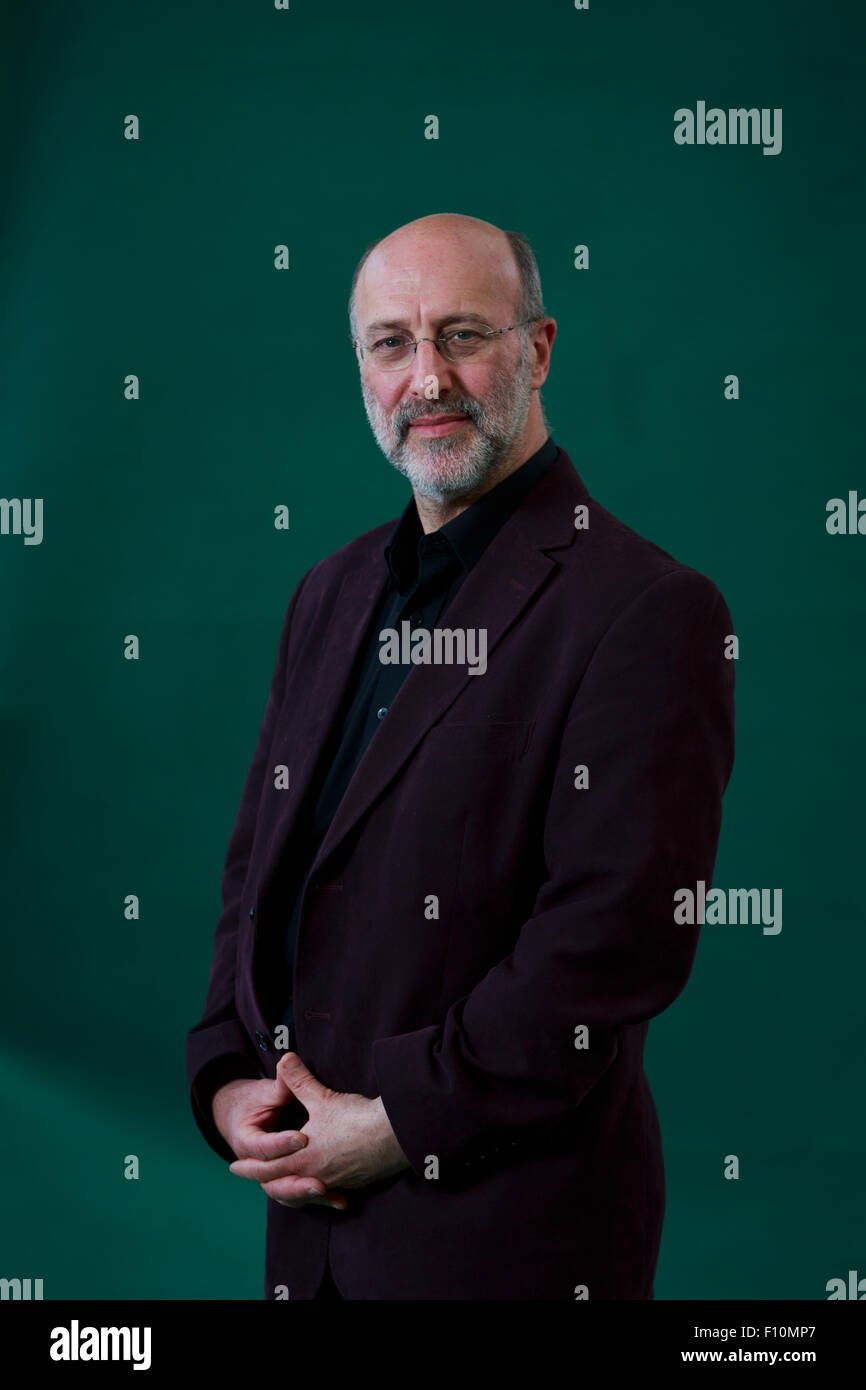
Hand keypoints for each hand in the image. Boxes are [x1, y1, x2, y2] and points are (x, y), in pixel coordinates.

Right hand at [211, 1070, 343, 1211]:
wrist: (239, 1117)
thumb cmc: (253, 1102)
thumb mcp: (266, 1092)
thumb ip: (282, 1083)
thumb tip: (289, 1060)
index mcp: (246, 1140)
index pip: (263, 1147)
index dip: (282, 1143)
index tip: (302, 1138)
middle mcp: (255, 1165)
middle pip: (273, 1181)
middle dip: (297, 1184)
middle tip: (319, 1183)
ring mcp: (271, 1176)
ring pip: (288, 1194)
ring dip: (308, 1195)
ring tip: (329, 1193)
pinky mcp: (287, 1180)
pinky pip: (302, 1196)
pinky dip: (320, 1200)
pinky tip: (342, 1201)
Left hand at [226, 1052, 411, 1209]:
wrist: (396, 1136)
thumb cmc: (357, 1119)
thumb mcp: (322, 1097)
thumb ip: (299, 1080)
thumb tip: (284, 1057)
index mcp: (304, 1159)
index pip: (267, 1168)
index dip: (249, 1167)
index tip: (235, 1167)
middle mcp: (318, 1176)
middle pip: (285, 1184)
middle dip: (267, 1180)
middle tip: (254, 1179)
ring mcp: (339, 1182)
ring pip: (309, 1191)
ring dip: (295, 1188)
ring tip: (289, 1182)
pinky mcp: (357, 1182)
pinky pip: (333, 1191)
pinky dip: (323, 1190)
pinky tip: (326, 1184)